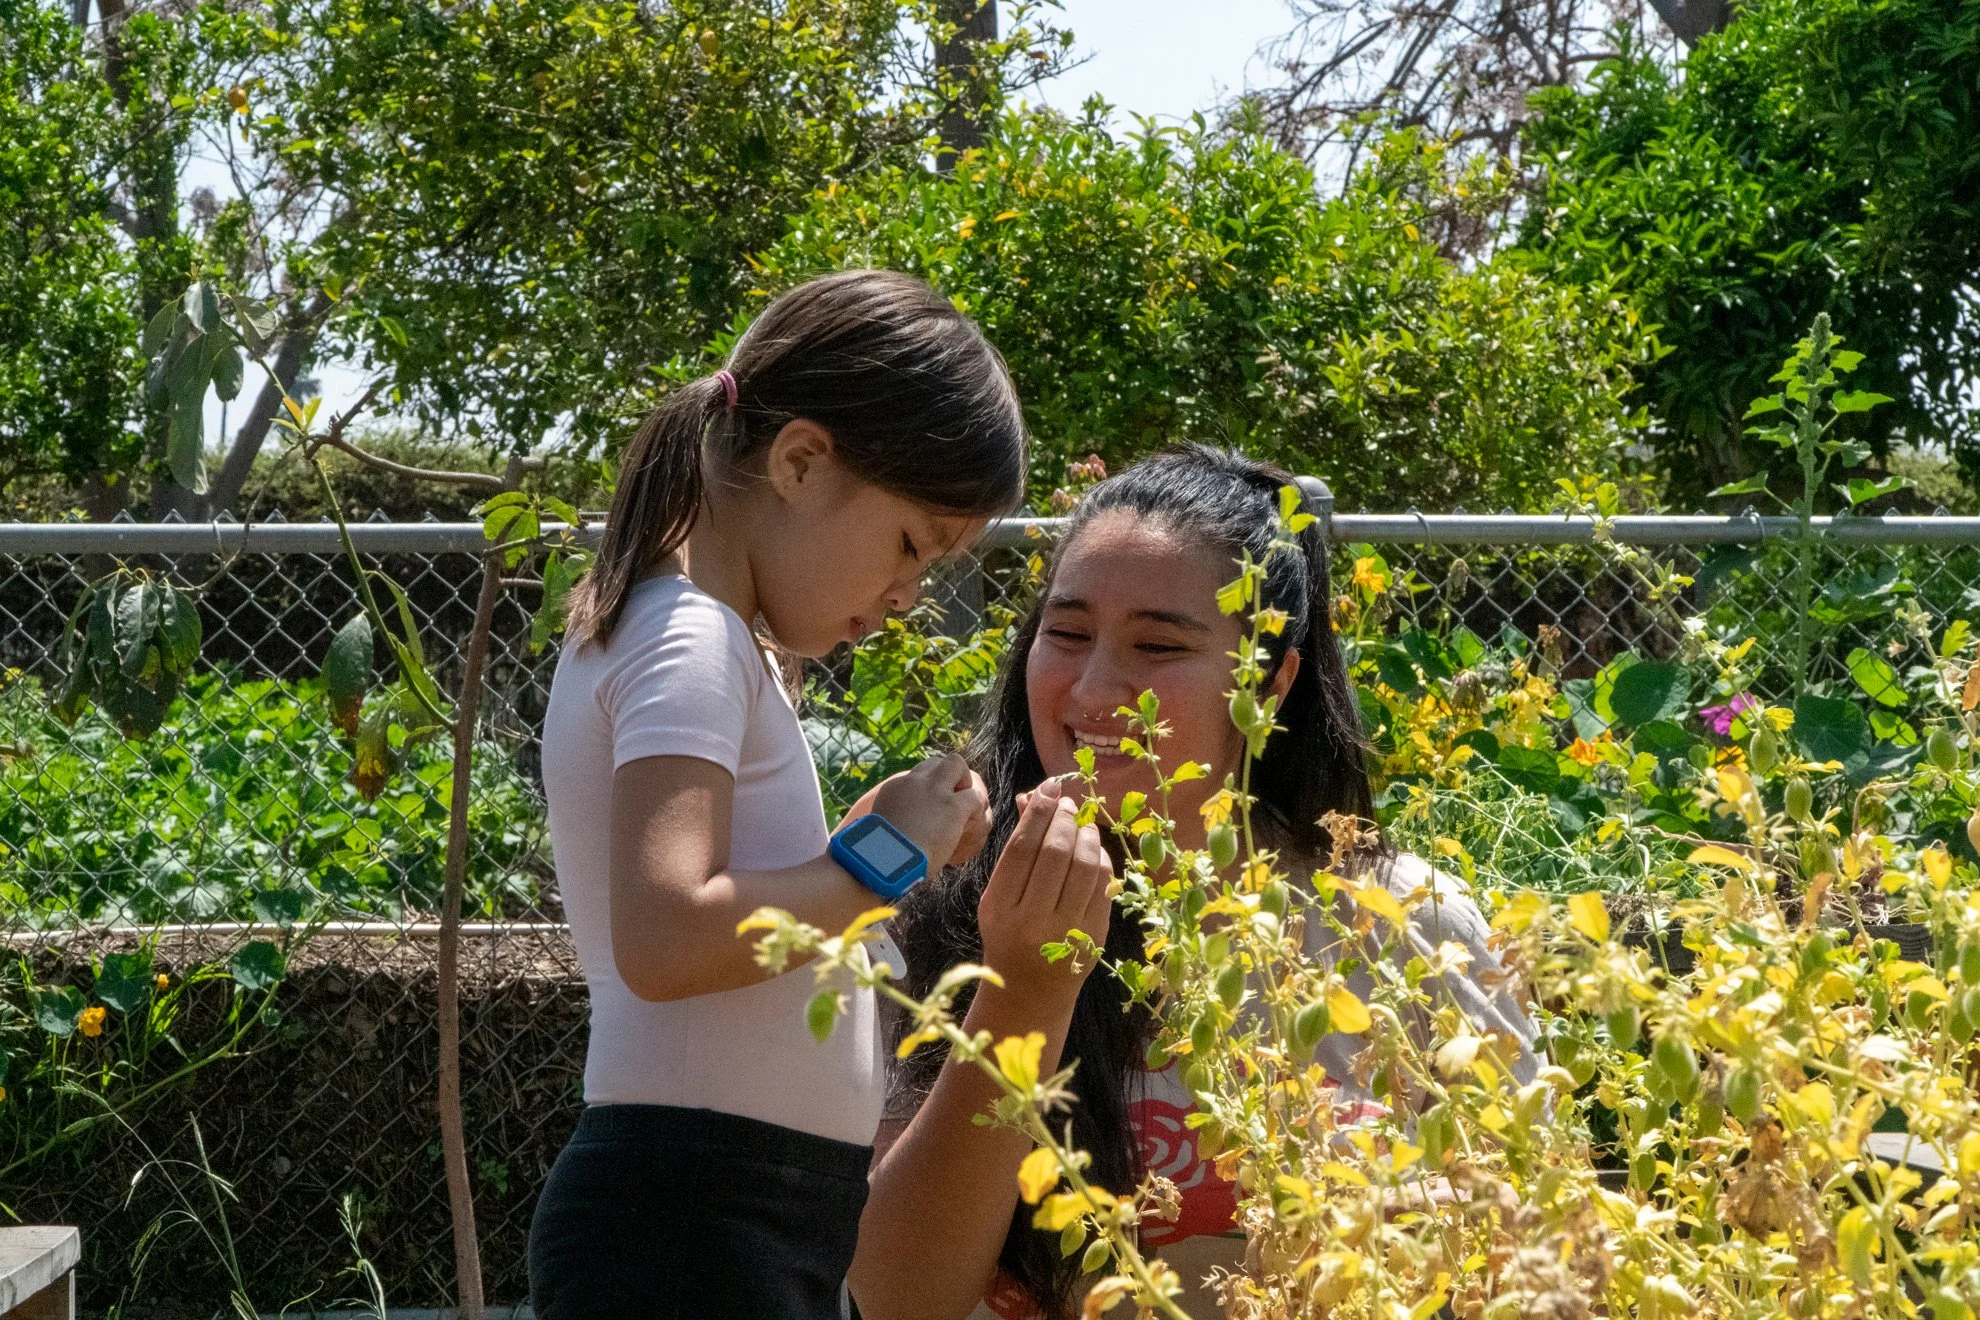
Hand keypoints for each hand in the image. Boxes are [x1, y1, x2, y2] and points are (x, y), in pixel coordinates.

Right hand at [871, 753, 989, 873]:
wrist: (886, 860)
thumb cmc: (881, 854)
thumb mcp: (881, 827)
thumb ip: (894, 820)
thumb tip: (903, 827)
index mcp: (895, 788)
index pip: (920, 774)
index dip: (932, 786)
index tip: (935, 804)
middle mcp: (914, 782)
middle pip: (938, 762)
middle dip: (950, 776)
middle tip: (953, 800)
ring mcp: (934, 791)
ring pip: (957, 764)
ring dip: (966, 784)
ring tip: (965, 809)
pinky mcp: (952, 807)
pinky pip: (974, 797)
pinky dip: (976, 809)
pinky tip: (967, 826)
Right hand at [976, 778, 1114, 1000]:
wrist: (1030, 989)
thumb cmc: (1009, 933)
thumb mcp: (999, 895)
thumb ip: (1016, 849)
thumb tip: (1034, 796)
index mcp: (1000, 908)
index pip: (1022, 848)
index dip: (1039, 812)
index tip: (1050, 788)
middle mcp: (1032, 922)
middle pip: (1056, 853)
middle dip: (1065, 818)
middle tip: (1067, 804)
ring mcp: (1067, 932)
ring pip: (1084, 866)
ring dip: (1086, 833)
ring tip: (1080, 823)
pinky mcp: (1094, 936)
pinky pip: (1103, 884)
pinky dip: (1099, 858)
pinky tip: (1092, 849)